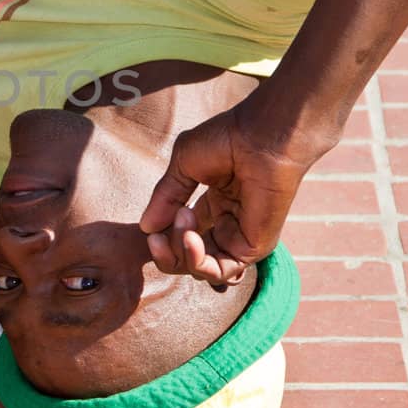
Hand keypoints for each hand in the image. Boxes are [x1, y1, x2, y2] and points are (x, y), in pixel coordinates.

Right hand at [139, 99, 327, 286]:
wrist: (260, 137)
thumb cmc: (227, 139)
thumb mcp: (183, 166)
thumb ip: (165, 198)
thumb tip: (146, 228)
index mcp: (213, 203)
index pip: (182, 236)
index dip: (162, 237)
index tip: (150, 228)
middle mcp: (227, 223)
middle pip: (188, 257)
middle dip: (167, 250)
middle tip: (157, 235)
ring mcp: (240, 237)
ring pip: (201, 268)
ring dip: (180, 252)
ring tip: (182, 223)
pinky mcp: (254, 247)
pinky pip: (220, 271)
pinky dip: (197, 261)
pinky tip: (189, 238)